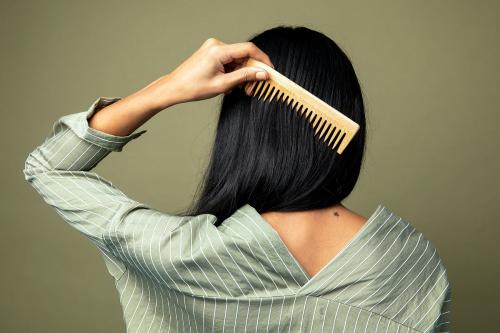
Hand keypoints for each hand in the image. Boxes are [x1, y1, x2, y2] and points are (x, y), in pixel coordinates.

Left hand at [143, 38, 274, 108]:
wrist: (175, 88)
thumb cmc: (194, 87)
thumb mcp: (223, 85)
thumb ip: (245, 77)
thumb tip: (263, 74)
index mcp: (219, 51)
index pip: (249, 50)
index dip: (263, 60)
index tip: (270, 72)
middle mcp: (216, 45)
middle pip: (244, 56)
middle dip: (251, 73)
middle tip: (252, 89)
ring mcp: (213, 48)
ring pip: (237, 60)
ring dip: (242, 74)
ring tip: (238, 89)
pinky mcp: (212, 53)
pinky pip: (230, 61)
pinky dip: (233, 72)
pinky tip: (229, 84)